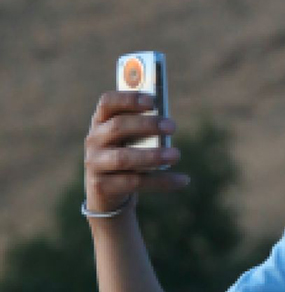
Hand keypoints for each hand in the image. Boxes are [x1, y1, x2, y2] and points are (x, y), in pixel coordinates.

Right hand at [84, 90, 189, 213]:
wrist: (107, 192)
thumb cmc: (126, 154)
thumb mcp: (131, 139)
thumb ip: (144, 128)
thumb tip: (167, 123)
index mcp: (101, 121)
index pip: (108, 102)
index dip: (129, 99)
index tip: (152, 101)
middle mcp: (93, 140)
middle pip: (118, 127)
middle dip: (146, 125)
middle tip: (172, 126)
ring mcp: (95, 164)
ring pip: (123, 158)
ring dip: (152, 155)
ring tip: (176, 155)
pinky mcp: (102, 186)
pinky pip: (135, 182)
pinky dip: (162, 181)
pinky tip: (183, 180)